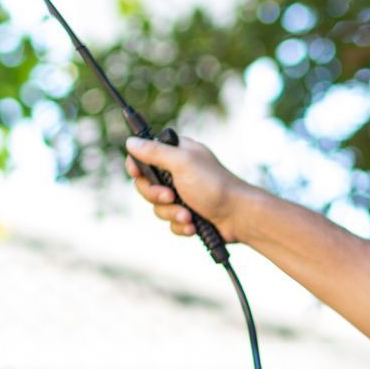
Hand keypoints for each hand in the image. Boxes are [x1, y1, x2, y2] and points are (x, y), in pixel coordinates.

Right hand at [124, 132, 253, 242]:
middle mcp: (178, 172)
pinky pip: (170, 222)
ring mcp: (183, 194)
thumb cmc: (214, 186)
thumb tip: (130, 142)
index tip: (137, 173)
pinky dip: (180, 226)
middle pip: (146, 184)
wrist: (239, 217)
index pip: (145, 155)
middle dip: (156, 195)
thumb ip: (155, 152)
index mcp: (177, 154)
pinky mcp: (187, 214)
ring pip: (157, 206)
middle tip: (170, 196)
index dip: (137, 166)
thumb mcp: (182, 163)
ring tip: (188, 216)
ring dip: (171, 213)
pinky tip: (193, 225)